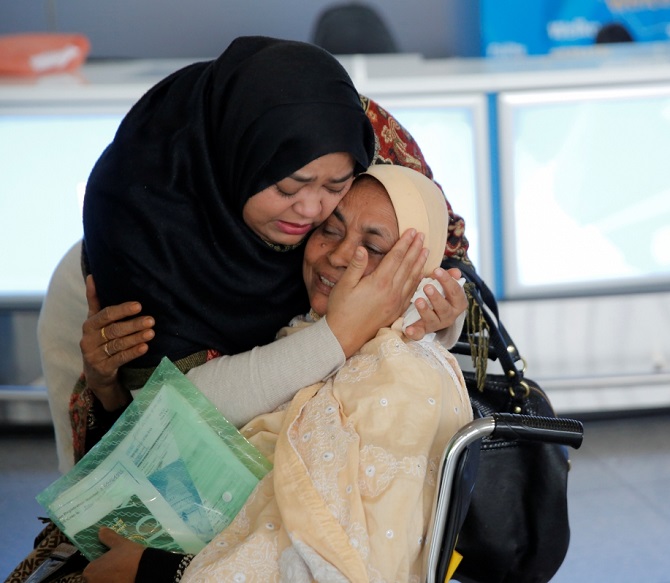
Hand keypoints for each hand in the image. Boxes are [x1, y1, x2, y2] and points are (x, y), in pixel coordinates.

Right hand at [80, 275, 154, 410]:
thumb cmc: (99, 342)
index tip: (139, 305)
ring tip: (151, 332)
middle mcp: (88, 340)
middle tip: (151, 320)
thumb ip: (95, 301)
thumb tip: (91, 276)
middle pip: (113, 330)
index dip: (122, 310)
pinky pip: (120, 358)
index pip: (106, 315)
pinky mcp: (102, 369)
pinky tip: (145, 347)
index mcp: (88, 325)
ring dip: (136, 337)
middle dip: (133, 324)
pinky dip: (133, 352)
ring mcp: (93, 356)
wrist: (96, 374)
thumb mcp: (96, 322)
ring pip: (118, 344)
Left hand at [82, 527, 144, 582]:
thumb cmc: (129, 556)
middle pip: (95, 578)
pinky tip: (125, 578)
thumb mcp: (119, 543)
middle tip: (116, 567)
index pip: (89, 570)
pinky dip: (117, 581)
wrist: (144, 571)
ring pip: (103, 581)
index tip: (109, 562)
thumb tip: (100, 530)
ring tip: (121, 573)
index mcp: (90, 570)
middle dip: (103, 574)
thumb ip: (108, 537)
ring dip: (109, 578)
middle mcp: (92, 582)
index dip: (99, 565)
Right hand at [326, 229, 427, 356]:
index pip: (396, 257)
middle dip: (416, 249)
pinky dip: (418, 280)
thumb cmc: (341, 310)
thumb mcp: (344, 286)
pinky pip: (411, 292)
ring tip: (426, 250)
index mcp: (379, 282)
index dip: (404, 243)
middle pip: (407, 265)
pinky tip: (420, 275)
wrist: (345, 336)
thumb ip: (355, 266)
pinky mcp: (397, 311)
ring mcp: (396, 302)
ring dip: (420, 263)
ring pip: (412, 278)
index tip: (412, 231)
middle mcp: (392, 291)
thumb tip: (361, 248)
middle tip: (422, 235)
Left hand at [404, 267, 467, 340]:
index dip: (447, 281)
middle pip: (445, 308)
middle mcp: (449, 316)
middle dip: (436, 297)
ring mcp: (436, 325)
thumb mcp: (443, 284)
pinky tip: (408, 329)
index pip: (456, 292)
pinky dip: (414, 333)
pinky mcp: (423, 331)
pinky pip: (419, 334)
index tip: (437, 270)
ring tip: (418, 300)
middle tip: (427, 287)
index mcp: (457, 303)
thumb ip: (448, 277)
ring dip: (425, 311)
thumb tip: (456, 272)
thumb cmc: (439, 294)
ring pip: (432, 320)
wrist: (433, 314)